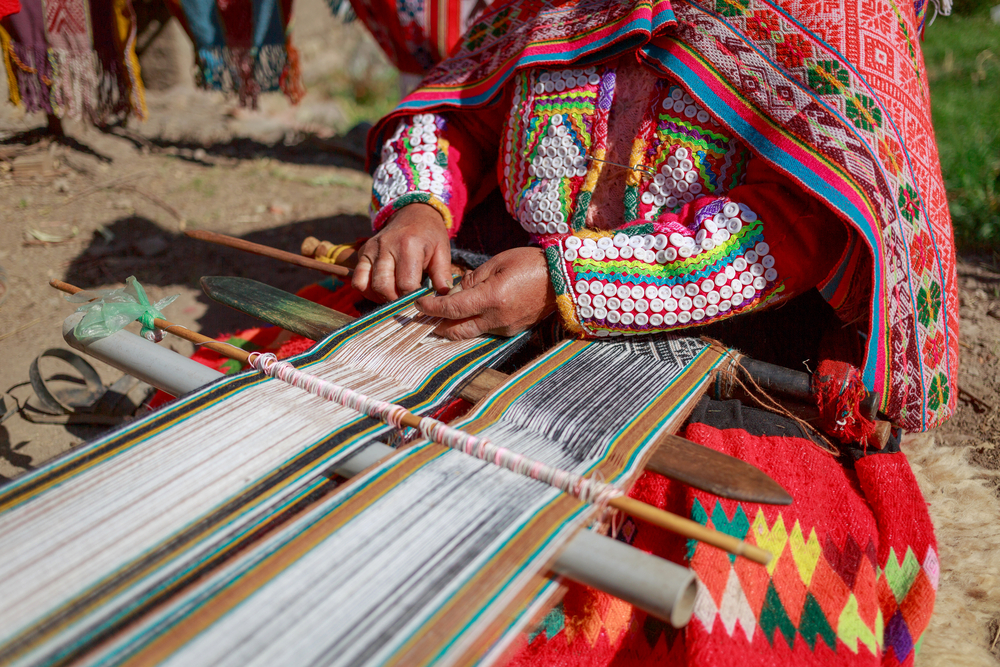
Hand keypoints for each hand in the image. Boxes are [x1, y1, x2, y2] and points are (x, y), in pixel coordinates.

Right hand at [352, 203, 451, 301]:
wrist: (412, 213)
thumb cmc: (429, 235)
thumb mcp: (442, 250)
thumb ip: (442, 274)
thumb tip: (444, 296)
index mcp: (408, 245)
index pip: (406, 283)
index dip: (413, 297)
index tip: (420, 300)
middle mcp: (386, 246)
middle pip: (384, 286)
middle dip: (396, 301)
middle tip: (407, 301)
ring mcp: (371, 249)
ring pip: (367, 285)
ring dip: (380, 297)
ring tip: (395, 296)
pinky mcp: (362, 252)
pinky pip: (357, 280)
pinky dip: (367, 290)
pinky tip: (381, 290)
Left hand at [414, 247, 555, 339]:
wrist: (563, 279)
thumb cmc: (530, 263)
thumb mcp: (497, 263)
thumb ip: (471, 280)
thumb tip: (451, 293)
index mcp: (491, 298)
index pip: (452, 309)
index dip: (432, 308)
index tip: (418, 304)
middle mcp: (497, 319)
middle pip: (457, 330)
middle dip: (436, 326)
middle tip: (421, 319)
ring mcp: (506, 328)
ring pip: (470, 333)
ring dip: (453, 327)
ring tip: (439, 318)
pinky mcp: (513, 331)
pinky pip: (485, 331)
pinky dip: (471, 325)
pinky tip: (465, 316)